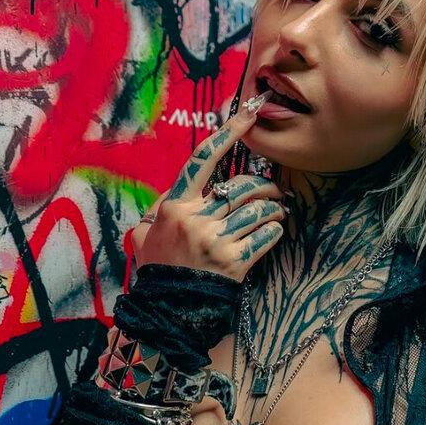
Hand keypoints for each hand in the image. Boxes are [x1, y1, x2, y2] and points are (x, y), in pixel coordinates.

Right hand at [131, 99, 286, 282]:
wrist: (168, 310)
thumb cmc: (160, 268)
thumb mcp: (147, 233)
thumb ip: (161, 206)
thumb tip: (181, 187)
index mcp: (175, 206)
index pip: (204, 159)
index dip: (228, 134)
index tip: (249, 115)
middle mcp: (196, 219)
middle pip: (242, 186)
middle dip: (264, 184)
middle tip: (274, 189)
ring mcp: (216, 240)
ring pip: (258, 208)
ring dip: (275, 206)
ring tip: (278, 209)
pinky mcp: (235, 262)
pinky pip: (266, 235)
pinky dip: (275, 229)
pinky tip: (275, 229)